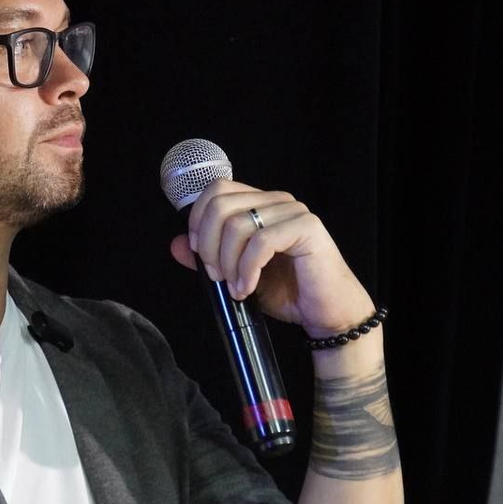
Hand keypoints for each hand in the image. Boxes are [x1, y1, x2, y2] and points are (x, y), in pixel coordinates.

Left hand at [169, 179, 374, 337]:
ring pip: (237, 224)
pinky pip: (261, 242)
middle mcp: (276, 201)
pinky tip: (247, 288)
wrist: (326, 313)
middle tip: (216, 276)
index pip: (216, 191)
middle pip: (220, 204)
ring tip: (235, 287)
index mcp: (260, 204)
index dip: (198, 221)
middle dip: (208, 245)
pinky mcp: (307, 229)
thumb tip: (176, 245)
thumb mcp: (237, 274)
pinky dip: (246, 270)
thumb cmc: (288, 292)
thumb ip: (208, 258)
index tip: (198, 255)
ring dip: (228, 262)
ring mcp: (293, 212)